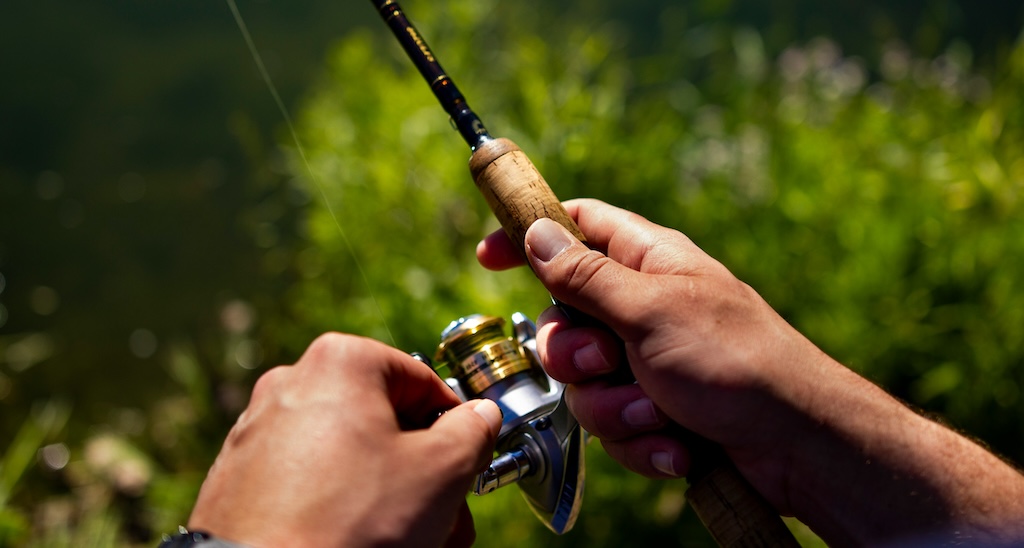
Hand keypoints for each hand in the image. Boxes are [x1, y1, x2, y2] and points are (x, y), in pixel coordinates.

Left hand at [188, 333, 501, 547]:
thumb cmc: (351, 522)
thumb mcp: (441, 472)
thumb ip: (473, 432)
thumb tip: (480, 418)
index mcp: (342, 362)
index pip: (425, 383)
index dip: (456, 426)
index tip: (469, 462)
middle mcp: (292, 383)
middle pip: (386, 423)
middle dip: (424, 473)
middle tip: (447, 516)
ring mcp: (260, 430)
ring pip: (350, 457)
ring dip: (390, 495)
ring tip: (414, 540)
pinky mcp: (241, 477)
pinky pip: (310, 482)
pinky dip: (342, 506)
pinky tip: (362, 540)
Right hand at [477, 199, 826, 500]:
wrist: (796, 445)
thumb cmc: (736, 361)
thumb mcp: (652, 311)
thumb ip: (586, 276)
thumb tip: (536, 233)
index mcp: (648, 263)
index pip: (576, 229)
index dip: (530, 237)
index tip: (486, 257)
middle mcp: (643, 308)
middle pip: (564, 320)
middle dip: (575, 356)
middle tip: (606, 362)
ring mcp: (648, 363)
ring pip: (585, 384)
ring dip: (616, 408)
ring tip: (660, 413)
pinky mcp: (656, 411)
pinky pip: (615, 426)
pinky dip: (641, 440)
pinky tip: (678, 445)